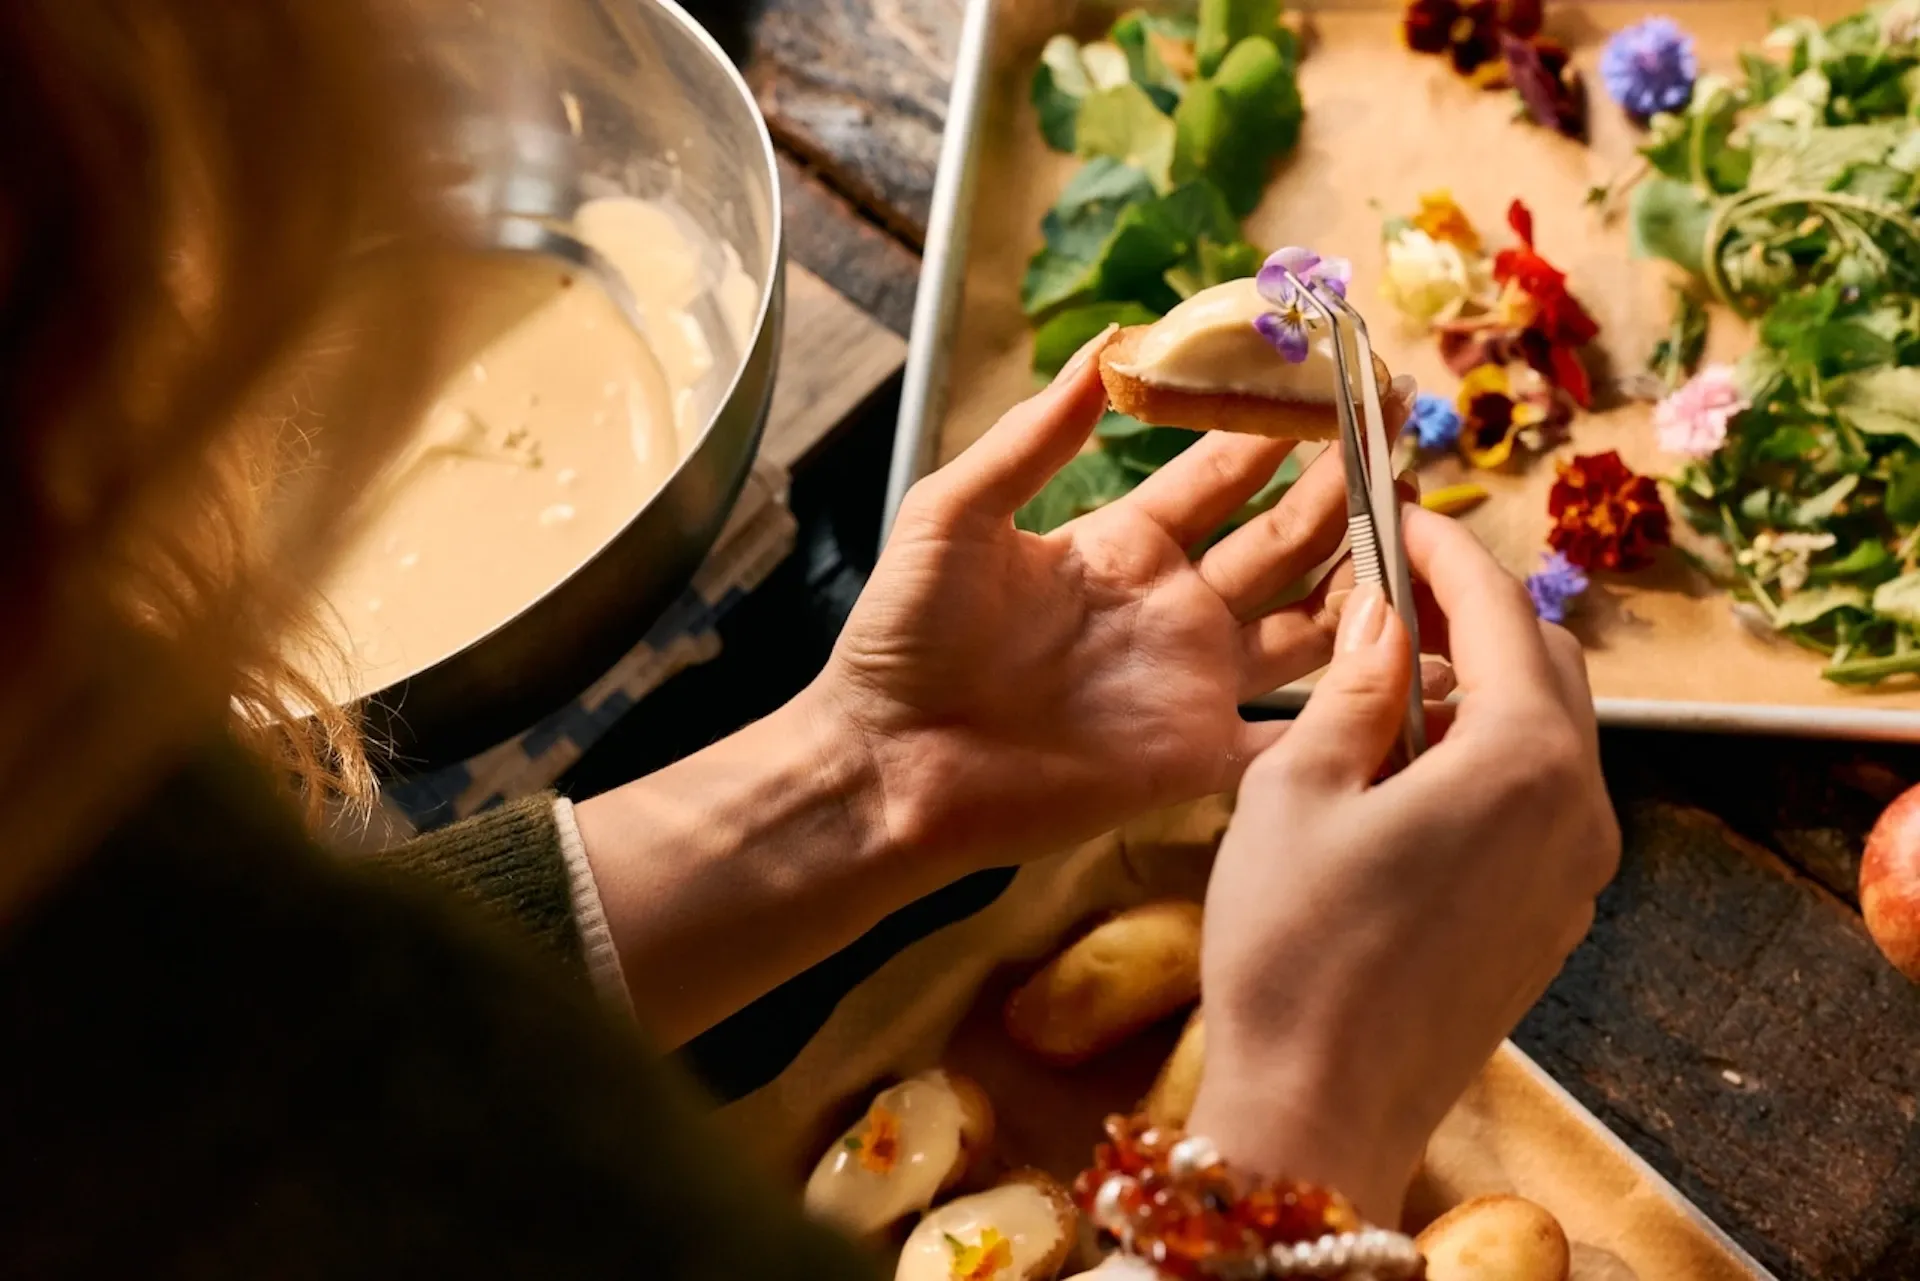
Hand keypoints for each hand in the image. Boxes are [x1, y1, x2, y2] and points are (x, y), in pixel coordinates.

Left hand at [811, 329, 1415, 884]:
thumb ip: (1037, 435)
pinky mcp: (1198, 758)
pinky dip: (1356, 708)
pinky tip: (1420, 675)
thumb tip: (1106, 338)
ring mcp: (1193, 684)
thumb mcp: (956, 513)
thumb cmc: (905, 639)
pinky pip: (1296, 730)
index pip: (1221, 472)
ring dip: (1364, 582)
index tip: (1331, 374)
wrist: (888, 767)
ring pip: (1309, 624)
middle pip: (1283, 540)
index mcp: (1122, 544)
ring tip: (1428, 531)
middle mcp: (1173, 608)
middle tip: (1401, 437)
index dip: (1275, 426)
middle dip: (1342, 490)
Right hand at [1186, 507, 1619, 1223]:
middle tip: (1387, 588)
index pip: (1501, 611)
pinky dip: (1489, 751)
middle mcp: (1578, 807)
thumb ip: (1352, 683)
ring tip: (1387, 674)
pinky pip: (1542, 798)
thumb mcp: (1294, 789)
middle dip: (1473, 610)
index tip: (1394, 514)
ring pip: (1550, 731)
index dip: (1443, 551)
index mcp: (1522, 760)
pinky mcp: (1556, 917)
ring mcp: (1578, 871)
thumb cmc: (1289, 947)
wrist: (1318, 1112)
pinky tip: (1411, 764)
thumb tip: (1380, 613)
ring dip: (1482, 681)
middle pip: (1547, 663)